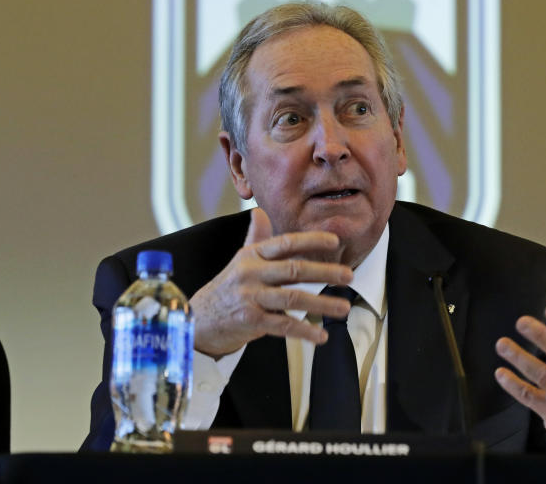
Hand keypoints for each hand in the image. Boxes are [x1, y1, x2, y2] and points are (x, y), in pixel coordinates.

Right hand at [189, 208, 353, 358]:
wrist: (196, 319)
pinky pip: (283, 325)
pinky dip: (304, 330)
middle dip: (325, 271)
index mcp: (252, 255)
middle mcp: (250, 273)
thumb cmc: (226, 288)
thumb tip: (259, 211)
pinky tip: (321, 335)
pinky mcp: (249, 321)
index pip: (284, 243)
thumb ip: (255, 237)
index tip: (335, 241)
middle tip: (349, 275)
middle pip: (294, 269)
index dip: (311, 240)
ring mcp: (250, 297)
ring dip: (322, 303)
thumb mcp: (239, 260)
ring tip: (344, 306)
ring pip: (293, 297)